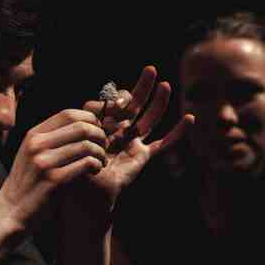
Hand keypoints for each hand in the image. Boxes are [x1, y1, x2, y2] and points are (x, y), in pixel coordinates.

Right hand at [0, 109, 107, 232]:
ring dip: (100, 153)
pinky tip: (95, 171)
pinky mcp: (54, 181)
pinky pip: (86, 164)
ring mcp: (45, 162)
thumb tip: (79, 123)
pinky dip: (96, 166)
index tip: (96, 131)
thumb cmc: (26, 183)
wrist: (10, 211)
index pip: (68, 113)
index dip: (89, 119)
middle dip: (99, 136)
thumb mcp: (30, 154)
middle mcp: (38, 145)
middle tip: (103, 147)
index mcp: (33, 135)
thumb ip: (49, 139)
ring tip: (101, 162)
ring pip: (87, 146)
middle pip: (81, 127)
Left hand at [82, 65, 193, 204]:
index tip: (114, 102)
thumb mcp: (78, 136)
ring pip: (149, 120)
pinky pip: (163, 144)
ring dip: (159, 102)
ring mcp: (132, 144)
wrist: (84, 196)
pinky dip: (177, 133)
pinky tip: (190, 119)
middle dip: (142, 87)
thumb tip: (100, 101)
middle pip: (135, 105)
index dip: (116, 98)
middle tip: (150, 69)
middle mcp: (118, 133)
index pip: (112, 103)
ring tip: (165, 85)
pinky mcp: (142, 158)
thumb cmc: (74, 167)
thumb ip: (88, 117)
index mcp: (101, 125)